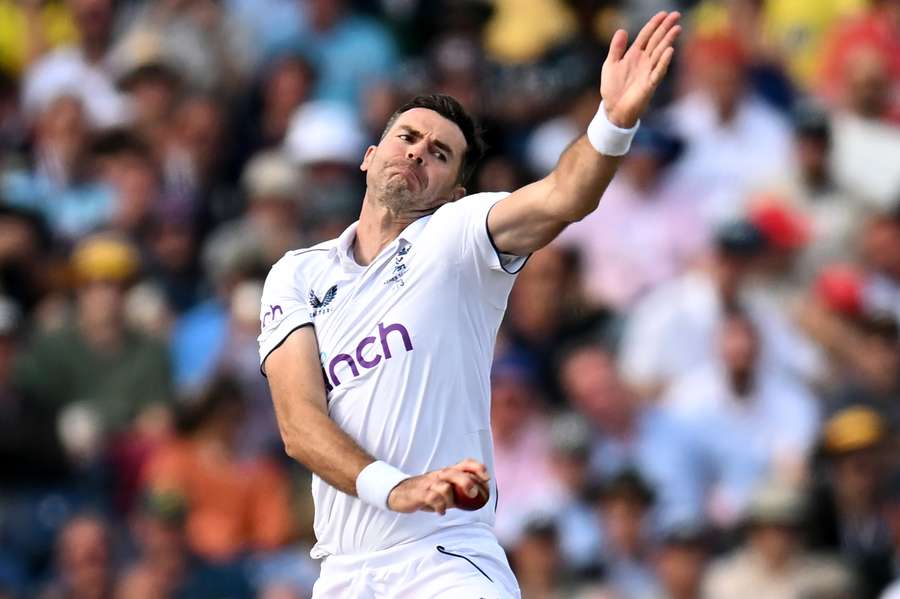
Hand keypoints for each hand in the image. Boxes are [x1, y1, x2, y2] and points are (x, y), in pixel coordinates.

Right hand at [387, 459, 489, 514]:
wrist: (399, 493)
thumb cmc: (426, 492)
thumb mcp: (445, 490)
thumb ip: (460, 492)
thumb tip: (481, 497)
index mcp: (447, 472)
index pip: (465, 463)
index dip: (477, 468)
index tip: (487, 478)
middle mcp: (439, 475)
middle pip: (454, 472)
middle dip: (466, 481)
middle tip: (474, 493)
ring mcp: (428, 483)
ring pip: (443, 486)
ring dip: (450, 498)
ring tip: (449, 506)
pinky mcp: (419, 493)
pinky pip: (431, 498)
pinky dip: (439, 506)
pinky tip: (440, 512)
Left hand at [601, 11, 681, 127]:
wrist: (613, 109)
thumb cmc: (612, 88)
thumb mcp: (610, 64)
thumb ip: (616, 48)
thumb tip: (622, 30)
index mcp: (634, 55)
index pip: (646, 35)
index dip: (654, 24)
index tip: (664, 13)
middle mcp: (644, 61)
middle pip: (657, 40)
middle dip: (666, 28)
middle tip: (677, 15)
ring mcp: (648, 71)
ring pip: (660, 52)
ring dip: (668, 40)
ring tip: (676, 29)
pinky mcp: (650, 84)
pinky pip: (658, 71)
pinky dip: (663, 61)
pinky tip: (669, 51)